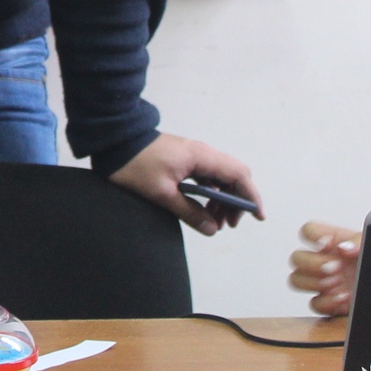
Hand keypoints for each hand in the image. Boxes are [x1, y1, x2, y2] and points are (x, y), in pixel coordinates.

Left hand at [107, 132, 263, 235]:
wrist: (112, 141)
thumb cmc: (134, 165)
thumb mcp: (161, 193)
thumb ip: (189, 211)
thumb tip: (213, 228)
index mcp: (201, 156)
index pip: (238, 175)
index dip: (251, 196)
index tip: (258, 217)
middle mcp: (202, 152)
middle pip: (233, 176)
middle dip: (237, 201)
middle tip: (229, 224)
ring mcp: (192, 155)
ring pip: (219, 178)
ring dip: (222, 200)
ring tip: (214, 221)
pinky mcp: (183, 159)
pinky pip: (206, 177)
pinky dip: (210, 194)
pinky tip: (202, 209)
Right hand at [287, 221, 360, 316]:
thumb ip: (359, 240)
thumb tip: (343, 247)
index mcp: (335, 241)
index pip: (309, 231)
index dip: (313, 237)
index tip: (328, 245)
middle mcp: (325, 261)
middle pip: (296, 257)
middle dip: (313, 264)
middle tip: (334, 268)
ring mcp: (325, 283)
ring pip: (296, 280)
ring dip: (314, 282)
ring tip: (336, 283)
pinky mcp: (329, 303)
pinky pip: (314, 304)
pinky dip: (326, 302)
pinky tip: (343, 298)